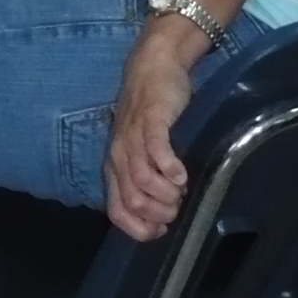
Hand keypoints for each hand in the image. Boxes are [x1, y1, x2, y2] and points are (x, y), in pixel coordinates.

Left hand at [104, 36, 194, 240]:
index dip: (140, 229)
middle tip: (178, 202)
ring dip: (168, 194)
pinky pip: (155, 151)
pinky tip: (182, 174)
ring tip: (182, 187)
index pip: (117, 212)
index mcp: (114, 167)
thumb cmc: (150, 115)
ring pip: (142, 182)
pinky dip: (170, 168)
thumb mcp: (141, 151)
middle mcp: (118, 155)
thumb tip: (163, 215)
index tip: (163, 229)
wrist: (154, 67)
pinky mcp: (150, 121)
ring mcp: (132, 137)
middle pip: (133, 202)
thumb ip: (145, 179)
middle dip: (161, 213)